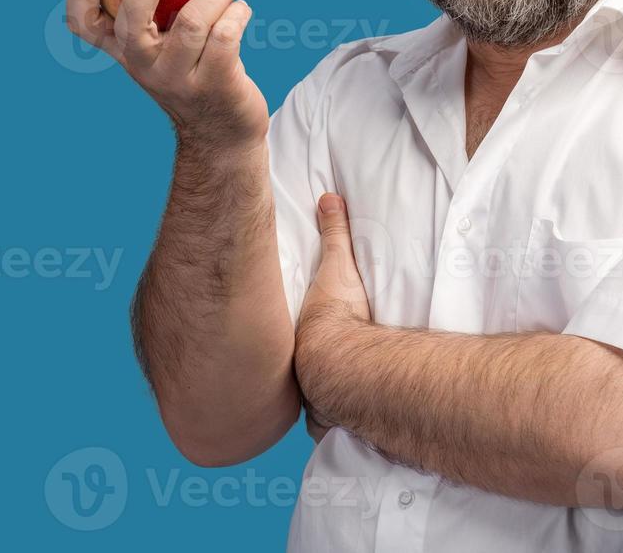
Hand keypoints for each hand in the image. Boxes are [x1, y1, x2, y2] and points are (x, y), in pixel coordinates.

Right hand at [65, 0, 268, 148]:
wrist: (221, 133)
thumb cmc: (193, 71)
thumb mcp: (166, 45)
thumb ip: (160, 7)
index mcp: (124, 50)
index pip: (85, 23)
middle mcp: (143, 65)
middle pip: (132, 21)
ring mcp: (177, 79)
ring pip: (192, 22)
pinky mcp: (214, 85)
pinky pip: (225, 37)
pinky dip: (238, 14)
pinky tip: (242, 7)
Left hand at [295, 193, 371, 442]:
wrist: (345, 365)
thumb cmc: (339, 318)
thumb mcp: (338, 268)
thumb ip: (334, 233)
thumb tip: (329, 197)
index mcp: (294, 336)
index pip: (277, 338)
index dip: (283, 338)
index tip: (295, 336)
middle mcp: (295, 370)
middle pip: (285, 375)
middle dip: (290, 375)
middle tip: (307, 369)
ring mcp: (310, 397)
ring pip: (304, 403)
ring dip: (311, 403)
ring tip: (321, 399)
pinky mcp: (328, 419)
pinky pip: (325, 423)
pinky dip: (330, 424)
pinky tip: (336, 425)